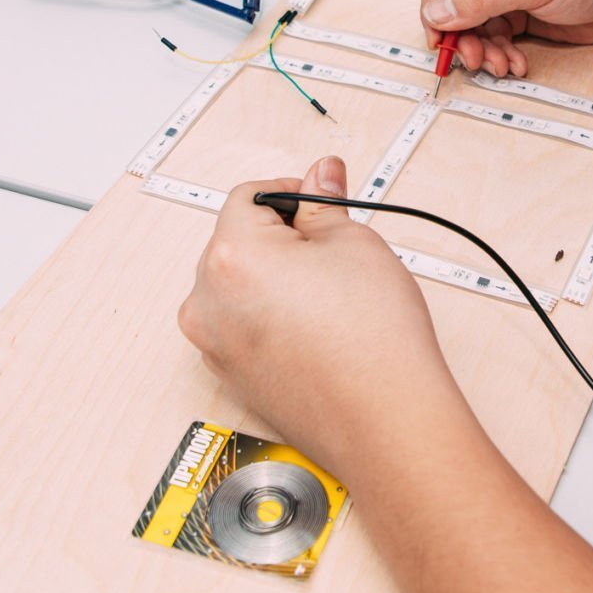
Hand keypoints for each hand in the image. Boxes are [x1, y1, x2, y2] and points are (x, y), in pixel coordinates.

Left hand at [177, 156, 455, 475]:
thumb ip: (324, 203)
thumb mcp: (354, 243)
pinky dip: (271, 316)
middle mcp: (207, 302)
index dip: (293, 194)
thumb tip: (321, 173)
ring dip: (275, 278)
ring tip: (330, 296)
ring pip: (239, 286)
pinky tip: (318, 327)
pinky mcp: (231, 375)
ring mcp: (214, 344)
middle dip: (282, 238)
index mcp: (230, 257)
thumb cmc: (372, 341)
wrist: (385, 419)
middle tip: (334, 254)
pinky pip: (243, 325)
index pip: (250, 197)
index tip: (322, 206)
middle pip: (237, 242)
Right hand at [419, 0, 592, 77]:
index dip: (434, 4)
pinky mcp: (518, 10)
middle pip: (453, 2)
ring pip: (473, 25)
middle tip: (472, 58)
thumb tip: (437, 14)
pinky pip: (495, 37)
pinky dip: (501, 53)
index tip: (437, 35)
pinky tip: (516, 62)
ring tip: (501, 64)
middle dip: (462, 34)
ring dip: (483, 49)